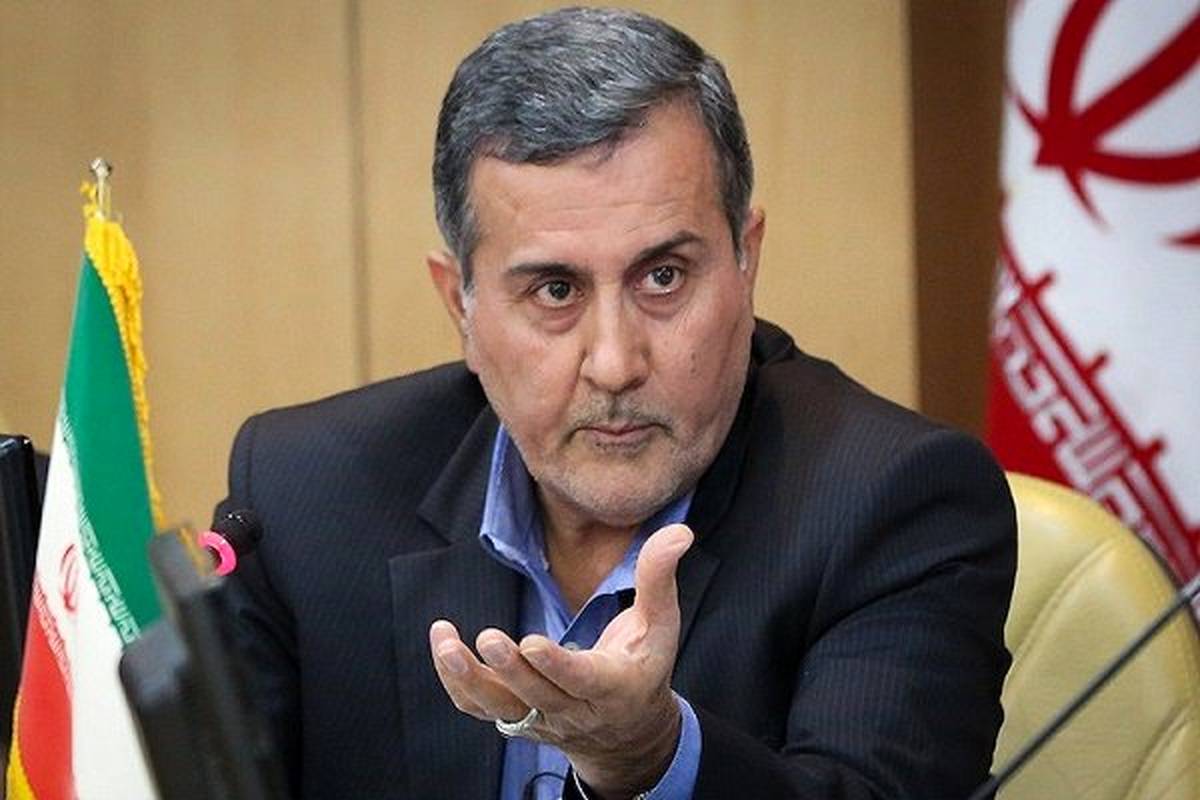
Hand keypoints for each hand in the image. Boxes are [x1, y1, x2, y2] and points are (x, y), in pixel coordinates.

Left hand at [428, 523, 693, 798]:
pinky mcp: (518, 718)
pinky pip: (480, 708)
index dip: (555, 665)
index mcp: (612, 686)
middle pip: (535, 694)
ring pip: (500, 707)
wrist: (628, 732)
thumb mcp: (661, 624)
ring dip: (468, 677)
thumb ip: (659, 577)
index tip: (531, 643)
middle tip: (487, 637)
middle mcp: (573, 710)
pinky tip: (443, 647)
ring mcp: (542, 718)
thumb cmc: (645, 666)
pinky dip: (457, 682)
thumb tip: (678, 531)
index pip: (581, 680)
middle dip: (510, 668)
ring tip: (445, 640)